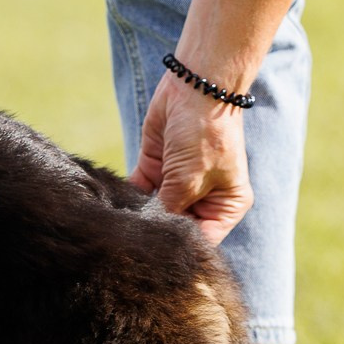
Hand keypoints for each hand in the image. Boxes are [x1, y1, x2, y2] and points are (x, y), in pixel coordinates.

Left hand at [128, 73, 252, 244]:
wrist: (195, 87)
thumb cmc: (206, 134)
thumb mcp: (189, 179)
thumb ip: (170, 209)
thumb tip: (149, 233)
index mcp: (226, 204)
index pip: (203, 239)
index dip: (182, 248)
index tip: (157, 256)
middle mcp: (203, 197)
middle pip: (177, 225)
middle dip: (157, 230)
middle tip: (134, 241)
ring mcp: (178, 182)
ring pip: (155, 208)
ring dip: (140, 214)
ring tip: (123, 225)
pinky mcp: (156, 167)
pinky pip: (139, 190)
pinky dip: (128, 198)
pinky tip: (116, 207)